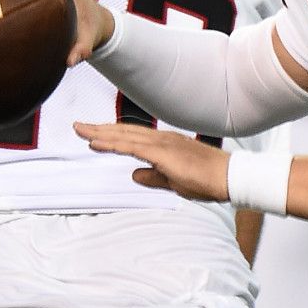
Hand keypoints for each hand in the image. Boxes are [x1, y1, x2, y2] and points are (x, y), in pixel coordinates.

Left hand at [74, 122, 230, 200]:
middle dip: (100, 129)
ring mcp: (163, 143)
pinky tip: (96, 143)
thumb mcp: (175, 181)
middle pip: (124, 132)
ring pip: (125, 136)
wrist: (229, 177)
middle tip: (78, 126)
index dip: (111, 135)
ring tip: (81, 130)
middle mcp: (162, 139)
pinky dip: (112, 144)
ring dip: (101, 133)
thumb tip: (134, 175)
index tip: (93, 134)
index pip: (133, 137)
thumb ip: (154, 177)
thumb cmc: (208, 180)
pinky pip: (131, 147)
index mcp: (166, 144)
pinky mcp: (163, 153)